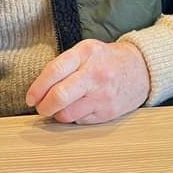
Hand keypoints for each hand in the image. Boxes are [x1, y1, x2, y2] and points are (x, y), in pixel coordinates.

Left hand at [25, 39, 149, 123]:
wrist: (142, 69)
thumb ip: (64, 64)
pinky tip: (81, 107)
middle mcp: (95, 74)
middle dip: (43, 106)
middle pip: (58, 97)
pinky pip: (80, 121)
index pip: (53, 72)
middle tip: (41, 107)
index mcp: (86, 53)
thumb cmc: (107, 59)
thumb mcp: (87, 50)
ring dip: (57, 114)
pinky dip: (75, 117)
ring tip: (61, 107)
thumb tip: (38, 89)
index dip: (36, 88)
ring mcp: (103, 94)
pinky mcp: (108, 112)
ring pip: (66, 114)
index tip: (30, 98)